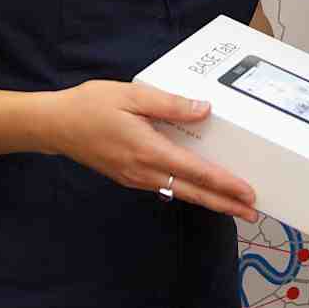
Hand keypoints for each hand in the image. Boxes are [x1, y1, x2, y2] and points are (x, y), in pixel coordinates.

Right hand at [46, 80, 257, 219]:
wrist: (55, 125)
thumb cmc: (91, 106)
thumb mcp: (132, 95)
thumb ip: (170, 104)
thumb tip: (204, 110)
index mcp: (148, 150)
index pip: (195, 172)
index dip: (224, 184)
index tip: (247, 193)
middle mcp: (144, 171)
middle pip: (192, 192)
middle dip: (225, 203)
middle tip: (253, 212)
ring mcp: (135, 178)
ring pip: (179, 193)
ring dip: (208, 200)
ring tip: (233, 205)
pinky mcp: (129, 177)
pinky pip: (165, 188)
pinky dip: (188, 192)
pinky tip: (199, 190)